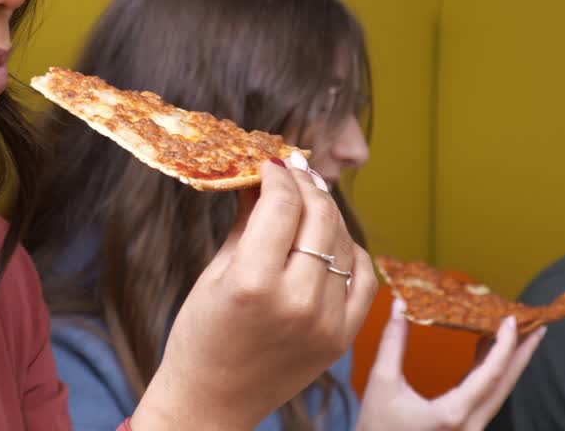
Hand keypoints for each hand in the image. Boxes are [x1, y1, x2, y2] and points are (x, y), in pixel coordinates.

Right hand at [131, 155, 376, 430]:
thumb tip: (259, 175)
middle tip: (293, 170)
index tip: (270, 161)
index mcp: (254, 283)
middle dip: (305, 183)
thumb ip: (246, 222)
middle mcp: (296, 301)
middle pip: (319, 216)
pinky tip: (331, 240)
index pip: (282, 203)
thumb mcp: (215, 273)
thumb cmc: (201, 336)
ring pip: (343, 242)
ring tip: (308, 201)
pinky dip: (351, 251)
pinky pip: (363, 277)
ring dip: (327, 213)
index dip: (278, 172)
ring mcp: (326, 322)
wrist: (214, 402)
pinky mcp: (342, 337)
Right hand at [356, 298, 545, 430]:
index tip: (511, 318)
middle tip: (538, 325)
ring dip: (508, 363)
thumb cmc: (376, 427)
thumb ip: (393, 342)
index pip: (490, 375)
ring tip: (516, 334)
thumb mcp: (382, 382)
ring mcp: (470, 430)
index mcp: (453, 413)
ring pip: (498, 393)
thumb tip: (400, 305)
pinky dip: (490, 374)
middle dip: (522, 354)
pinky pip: (485, 399)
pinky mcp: (464, 429)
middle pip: (504, 385)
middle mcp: (470, 425)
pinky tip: (486, 353)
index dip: (504, 345)